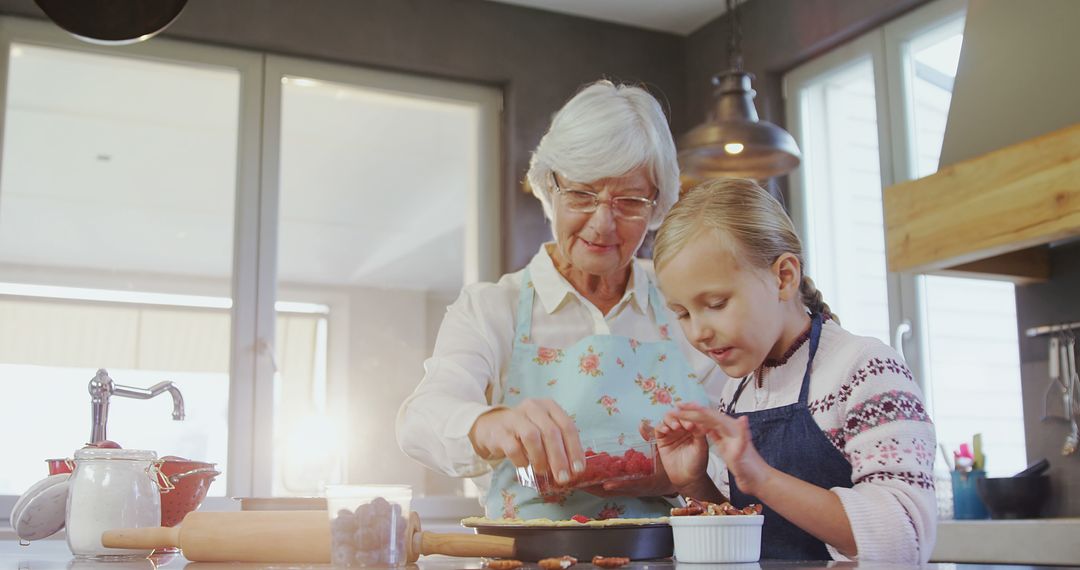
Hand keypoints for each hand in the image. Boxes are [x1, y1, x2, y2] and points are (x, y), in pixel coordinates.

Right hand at [469, 398, 585, 484]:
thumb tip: (573, 468)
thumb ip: (559, 443)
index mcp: (548, 406)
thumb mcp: (543, 430)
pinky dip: (522, 460)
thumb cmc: (524, 430)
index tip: (578, 469)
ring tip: (543, 471)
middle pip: (551, 432)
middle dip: (559, 458)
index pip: (567, 425)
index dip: (574, 449)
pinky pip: (514, 448)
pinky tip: (525, 466)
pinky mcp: (500, 432)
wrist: (492, 427)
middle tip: (563, 477)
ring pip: (532, 437)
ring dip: (541, 458)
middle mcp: (532, 408)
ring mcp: (514, 418)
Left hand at [581, 420, 675, 497]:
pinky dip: (596, 482)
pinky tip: (584, 477)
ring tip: (574, 480)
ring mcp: (629, 489)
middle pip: (612, 491)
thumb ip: (652, 437)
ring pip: (606, 490)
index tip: (607, 484)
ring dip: (591, 486)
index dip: (620, 485)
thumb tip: (642, 425)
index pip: (632, 485)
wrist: (681, 480)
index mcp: (647, 482)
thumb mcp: (665, 451)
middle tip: (577, 482)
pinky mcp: (626, 487)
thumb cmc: (672, 468)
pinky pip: (607, 486)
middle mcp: (635, 488)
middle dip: (594, 488)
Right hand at [655, 410, 710, 493]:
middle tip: (684, 425)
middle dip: (680, 417)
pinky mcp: (662, 439)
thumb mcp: (702, 447)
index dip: (690, 416)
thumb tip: (699, 420)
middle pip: (677, 414)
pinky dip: (661, 427)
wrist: (688, 478)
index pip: (690, 416)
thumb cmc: (698, 463)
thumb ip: (699, 433)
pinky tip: (666, 430)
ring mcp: (672, 433)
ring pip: (667, 419)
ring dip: (670, 420)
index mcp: (694, 427)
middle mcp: (682, 428)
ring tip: (675, 427)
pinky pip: (658, 429)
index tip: (692, 422)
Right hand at [669, 402, 771, 495]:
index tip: (682, 406)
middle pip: (707, 416)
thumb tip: (743, 419)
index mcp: (731, 429)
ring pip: (707, 422)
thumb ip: (743, 436)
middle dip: (692, 411)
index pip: (710, 415)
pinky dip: (699, 427)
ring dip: (694, 418)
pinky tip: (693, 427)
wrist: (757, 479)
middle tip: (677, 407)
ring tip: (681, 415)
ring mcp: (726, 436)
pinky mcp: (725, 443)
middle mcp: (729, 429)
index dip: (695, 410)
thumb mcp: (744, 454)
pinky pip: (709, 431)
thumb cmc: (751, 469)